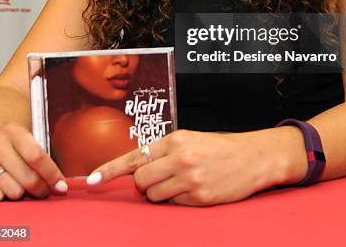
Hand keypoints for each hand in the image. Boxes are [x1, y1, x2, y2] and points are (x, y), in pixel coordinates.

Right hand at [0, 122, 67, 200]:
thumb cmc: (10, 145)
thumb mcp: (26, 141)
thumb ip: (42, 158)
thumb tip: (60, 184)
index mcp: (13, 130)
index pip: (37, 156)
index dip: (52, 174)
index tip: (61, 186)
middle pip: (27, 178)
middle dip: (40, 189)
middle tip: (43, 190)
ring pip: (13, 192)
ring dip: (21, 193)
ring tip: (20, 185)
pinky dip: (2, 198)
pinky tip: (3, 187)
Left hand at [85, 129, 288, 205]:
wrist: (253, 158)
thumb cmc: (219, 147)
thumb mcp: (190, 140)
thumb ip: (164, 152)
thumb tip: (138, 169)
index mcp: (176, 139)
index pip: (135, 157)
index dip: (110, 170)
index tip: (91, 180)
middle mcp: (181, 158)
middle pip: (141, 181)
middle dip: (144, 184)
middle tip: (160, 179)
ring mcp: (190, 179)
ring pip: (154, 196)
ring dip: (160, 193)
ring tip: (181, 182)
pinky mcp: (200, 198)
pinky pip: (173, 204)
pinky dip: (177, 200)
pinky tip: (194, 189)